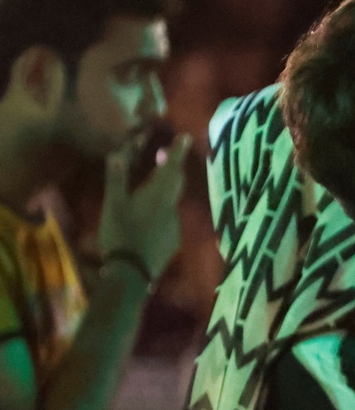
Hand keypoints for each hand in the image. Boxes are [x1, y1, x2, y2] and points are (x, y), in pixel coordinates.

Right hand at [98, 134, 189, 280]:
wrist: (132, 272)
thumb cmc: (121, 234)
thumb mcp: (113, 204)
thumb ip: (117, 179)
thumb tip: (118, 154)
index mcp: (158, 196)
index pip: (172, 169)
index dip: (178, 153)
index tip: (186, 138)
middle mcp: (172, 208)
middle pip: (175, 184)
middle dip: (171, 167)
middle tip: (163, 155)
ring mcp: (174, 225)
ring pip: (171, 201)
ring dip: (164, 189)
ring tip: (151, 182)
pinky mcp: (172, 240)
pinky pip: (168, 217)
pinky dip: (161, 209)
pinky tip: (148, 215)